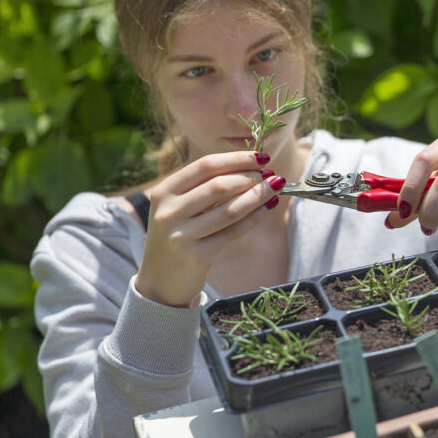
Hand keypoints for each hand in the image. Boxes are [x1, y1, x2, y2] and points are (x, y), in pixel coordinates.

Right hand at [135, 152, 284, 306]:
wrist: (160, 280)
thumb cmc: (178, 235)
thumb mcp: (180, 207)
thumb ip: (205, 187)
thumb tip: (252, 168)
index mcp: (163, 192)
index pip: (205, 166)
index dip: (236, 159)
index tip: (261, 157)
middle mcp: (168, 212)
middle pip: (219, 186)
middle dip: (251, 177)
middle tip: (272, 175)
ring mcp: (181, 236)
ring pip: (229, 209)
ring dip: (258, 195)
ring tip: (276, 187)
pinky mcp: (197, 256)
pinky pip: (233, 232)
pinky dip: (255, 217)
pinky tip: (269, 207)